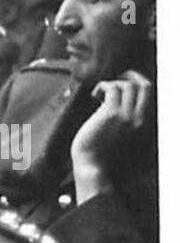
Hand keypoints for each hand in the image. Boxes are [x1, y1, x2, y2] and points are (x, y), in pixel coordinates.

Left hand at [69, 70, 152, 201]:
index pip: (149, 94)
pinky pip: (112, 88)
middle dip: (129, 77)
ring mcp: (126, 115)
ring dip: (112, 84)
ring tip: (100, 94)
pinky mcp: (110, 114)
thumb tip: (115, 100)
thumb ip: (124, 119)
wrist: (92, 166)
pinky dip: (102, 86)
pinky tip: (94, 95)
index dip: (138, 83)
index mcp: (142, 123)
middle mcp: (138, 118)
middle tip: (114, 80)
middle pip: (143, 85)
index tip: (125, 83)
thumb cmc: (101, 152)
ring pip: (127, 85)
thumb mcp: (120, 134)